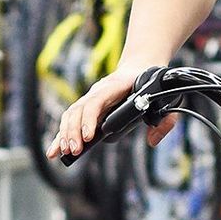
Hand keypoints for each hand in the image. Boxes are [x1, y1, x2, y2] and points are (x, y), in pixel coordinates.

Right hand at [45, 61, 173, 159]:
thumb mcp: (165, 101)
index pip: (96, 102)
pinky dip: (60, 135)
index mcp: (115, 87)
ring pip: (70, 115)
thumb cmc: (151, 86)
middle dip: (73, 132)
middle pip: (78, 110)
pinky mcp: (85, 107)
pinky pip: (69, 120)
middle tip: (75, 151)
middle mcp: (97, 92)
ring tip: (65, 152)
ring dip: (64, 134)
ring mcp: (89, 98)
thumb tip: (152, 141)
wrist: (140, 66)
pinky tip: (54, 150)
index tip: (88, 136)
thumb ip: (165, 121)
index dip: (89, 119)